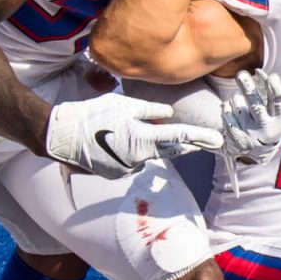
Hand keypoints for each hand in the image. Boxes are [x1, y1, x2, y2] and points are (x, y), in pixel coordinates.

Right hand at [43, 90, 223, 177]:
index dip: (200, 138)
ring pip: (147, 155)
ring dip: (147, 144)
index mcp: (143, 139)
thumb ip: (150, 111)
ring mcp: (127, 169)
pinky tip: (113, 141)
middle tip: (204, 141)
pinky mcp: (116, 174)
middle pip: (169, 150)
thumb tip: (169, 115)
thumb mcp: (124, 105)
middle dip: (186, 145)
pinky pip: (131, 161)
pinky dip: (130, 152)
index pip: (179, 138)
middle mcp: (139, 158)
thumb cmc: (93, 115)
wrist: (62, 136)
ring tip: (123, 129)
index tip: (218, 141)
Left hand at [211, 69, 280, 161]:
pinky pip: (226, 115)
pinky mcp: (236, 139)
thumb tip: (258, 71)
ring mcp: (250, 134)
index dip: (275, 89)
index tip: (272, 76)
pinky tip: (229, 109)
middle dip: (248, 88)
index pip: (277, 102)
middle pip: (256, 105)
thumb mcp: (274, 112)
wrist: (257, 154)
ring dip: (235, 98)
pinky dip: (226, 108)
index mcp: (278, 120)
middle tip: (241, 74)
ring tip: (238, 100)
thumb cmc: (267, 123)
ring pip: (237, 106)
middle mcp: (265, 128)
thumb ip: (267, 92)